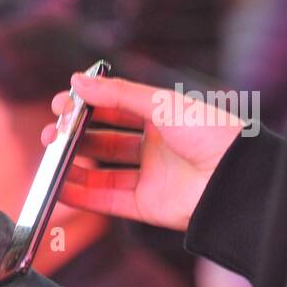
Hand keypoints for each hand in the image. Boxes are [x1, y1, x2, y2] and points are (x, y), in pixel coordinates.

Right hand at [43, 72, 245, 231]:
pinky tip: (60, 186)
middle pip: (104, 141)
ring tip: (50, 158)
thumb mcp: (160, 103)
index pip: (114, 110)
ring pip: (101, 173)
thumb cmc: (211, 133)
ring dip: (73, 166)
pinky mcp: (146, 206)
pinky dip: (81, 195)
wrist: (236, 177)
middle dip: (75, 137)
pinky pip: (106, 201)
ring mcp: (150, 178)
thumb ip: (117, 94)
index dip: (87, 108)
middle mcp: (154, 148)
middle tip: (52, 133)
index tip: (61, 105)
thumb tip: (77, 81)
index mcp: (161, 118)